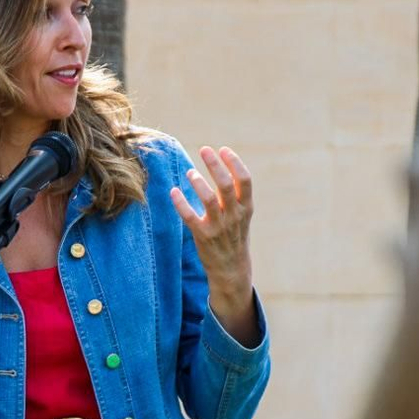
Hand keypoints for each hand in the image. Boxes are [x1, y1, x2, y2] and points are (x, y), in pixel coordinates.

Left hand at [171, 147, 257, 342]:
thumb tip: (221, 165)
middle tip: (205, 149)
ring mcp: (219, 227)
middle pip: (226, 185)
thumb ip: (235, 194)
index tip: (223, 149)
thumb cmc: (234, 235)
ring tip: (190, 171)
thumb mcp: (242, 214)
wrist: (231, 268)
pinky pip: (190, 217)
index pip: (245, 180)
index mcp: (246, 207)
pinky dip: (180, 203)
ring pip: (209, 200)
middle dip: (215, 165)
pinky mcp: (203, 236)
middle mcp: (234, 216)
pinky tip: (173, 191)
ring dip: (199, 183)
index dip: (235, 162)